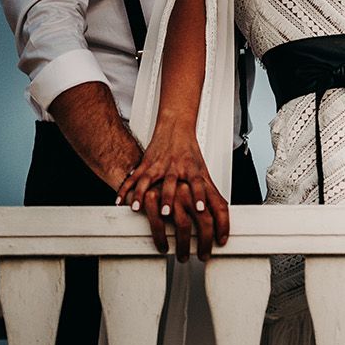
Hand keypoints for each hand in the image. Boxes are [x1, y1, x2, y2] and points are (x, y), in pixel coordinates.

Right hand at [115, 118, 229, 260]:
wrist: (176, 127)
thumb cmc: (190, 154)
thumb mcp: (203, 171)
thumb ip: (211, 194)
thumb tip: (224, 216)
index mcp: (192, 169)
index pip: (198, 183)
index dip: (200, 196)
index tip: (201, 209)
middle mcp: (175, 167)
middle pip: (171, 183)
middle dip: (168, 198)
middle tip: (167, 212)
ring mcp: (159, 166)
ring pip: (149, 179)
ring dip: (143, 194)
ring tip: (138, 208)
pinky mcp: (146, 164)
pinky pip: (134, 178)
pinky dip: (126, 189)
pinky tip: (120, 200)